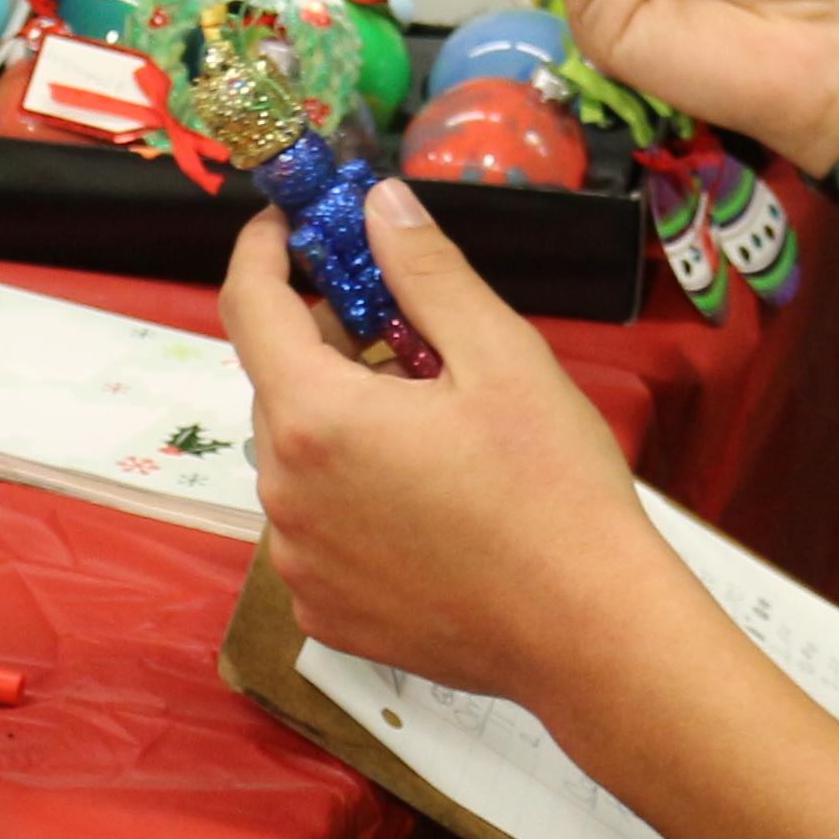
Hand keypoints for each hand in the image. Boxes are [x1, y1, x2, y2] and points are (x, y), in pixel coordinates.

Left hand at [219, 189, 671, 702]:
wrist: (588, 633)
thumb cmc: (553, 493)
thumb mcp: (501, 356)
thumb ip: (425, 271)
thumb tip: (378, 205)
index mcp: (317, 419)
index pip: (249, 306)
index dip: (266, 251)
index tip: (292, 224)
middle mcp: (285, 494)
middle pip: (280, 384)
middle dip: (330, 344)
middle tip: (413, 336)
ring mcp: (300, 562)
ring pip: (301, 456)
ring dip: (345, 423)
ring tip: (435, 427)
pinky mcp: (324, 610)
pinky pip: (316, 526)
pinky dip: (352, 497)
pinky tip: (426, 500)